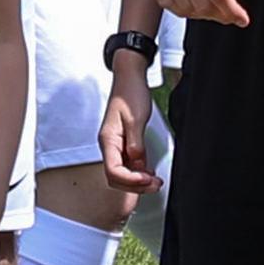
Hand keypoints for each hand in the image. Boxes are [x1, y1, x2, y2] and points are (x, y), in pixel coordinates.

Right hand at [100, 62, 161, 193]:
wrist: (129, 78)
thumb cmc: (130, 94)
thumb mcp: (136, 119)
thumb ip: (136, 144)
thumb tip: (138, 164)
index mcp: (108, 140)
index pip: (114, 171)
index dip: (131, 181)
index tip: (148, 180)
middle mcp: (109, 145)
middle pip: (116, 178)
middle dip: (135, 186)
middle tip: (155, 185)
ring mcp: (115, 145)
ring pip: (121, 174)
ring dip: (137, 182)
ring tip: (154, 182)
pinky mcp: (123, 143)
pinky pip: (127, 165)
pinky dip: (138, 173)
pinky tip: (149, 172)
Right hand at [138, 0, 252, 25]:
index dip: (233, 12)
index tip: (241, 18)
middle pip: (202, 6)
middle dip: (221, 16)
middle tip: (231, 14)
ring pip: (185, 8)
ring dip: (202, 15)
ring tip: (214, 11)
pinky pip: (166, 1)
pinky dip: (180, 10)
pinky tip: (190, 6)